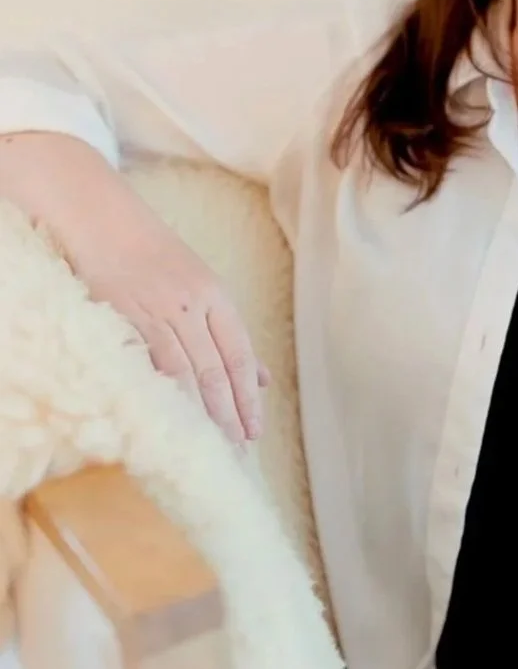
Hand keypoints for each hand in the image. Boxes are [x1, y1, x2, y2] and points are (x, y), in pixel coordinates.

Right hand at [1, 133, 268, 444]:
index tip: (254, 429)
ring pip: (186, 373)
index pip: (239, 355)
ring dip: (200, 413)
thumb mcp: (202, 286)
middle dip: (229, 413)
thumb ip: (229, 333)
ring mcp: (157, 310)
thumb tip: (263, 378)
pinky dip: (164, 393)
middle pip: (216, 370)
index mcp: (215, 295)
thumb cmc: (153, 256)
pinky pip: (149, 363)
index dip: (248, 396)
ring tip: (210, 444)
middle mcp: (191, 304)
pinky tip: (172, 418)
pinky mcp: (124, 316)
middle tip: (236, 449)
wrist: (103, 220)